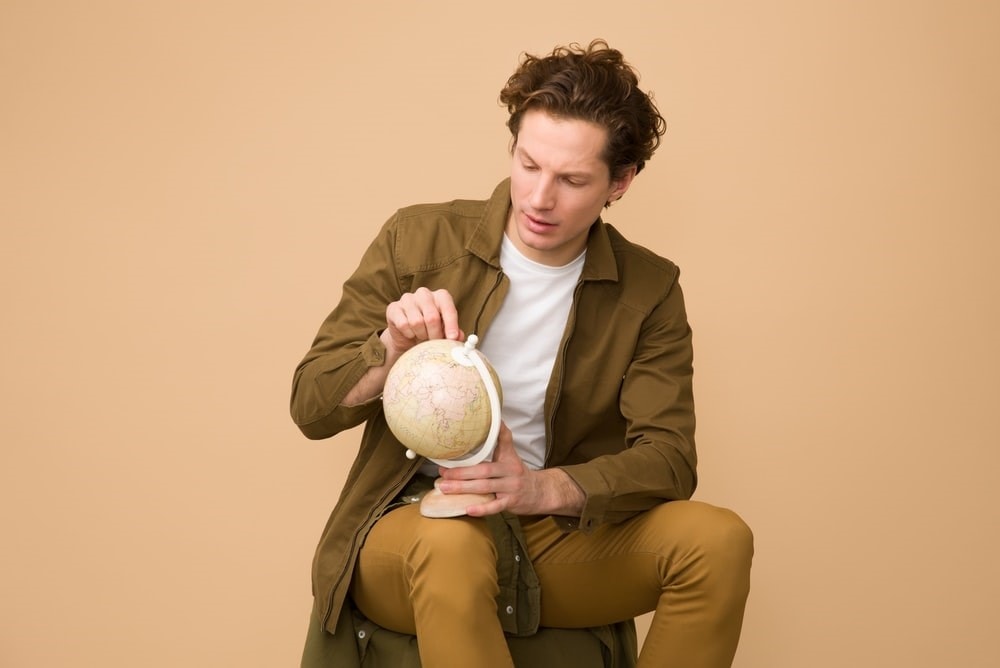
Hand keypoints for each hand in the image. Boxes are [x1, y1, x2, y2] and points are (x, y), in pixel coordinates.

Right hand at [382, 287, 462, 357]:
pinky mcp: (394, 308)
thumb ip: (454, 333)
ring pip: (417, 322)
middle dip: (435, 334)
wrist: (407, 337)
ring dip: (421, 335)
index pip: (448, 308)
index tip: (452, 339)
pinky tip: (410, 333)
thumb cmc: (430, 331)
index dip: (451, 325)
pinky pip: (403, 324)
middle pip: (432, 317)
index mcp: (441, 296)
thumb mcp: (445, 332)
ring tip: (422, 336)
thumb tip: (458, 337)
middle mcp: (424, 294)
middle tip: (435, 343)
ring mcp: (407, 299)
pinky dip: (408, 334)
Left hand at [436, 424, 585, 516]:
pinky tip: (468, 509)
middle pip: (484, 470)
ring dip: (463, 488)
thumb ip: (501, 440)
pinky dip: (482, 508)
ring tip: (445, 488)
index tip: (474, 429)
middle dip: (461, 472)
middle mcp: (510, 471)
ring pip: (485, 487)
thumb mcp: (511, 455)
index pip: (501, 441)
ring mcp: (511, 488)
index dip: (492, 434)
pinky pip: (495, 507)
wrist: (540, 492)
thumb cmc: (518, 473)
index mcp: (508, 457)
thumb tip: (495, 419)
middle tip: (442, 473)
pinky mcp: (511, 503)